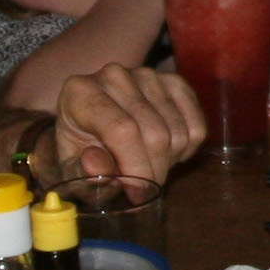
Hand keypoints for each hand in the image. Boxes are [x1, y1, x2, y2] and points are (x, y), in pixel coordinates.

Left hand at [51, 63, 207, 183]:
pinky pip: (197, 126)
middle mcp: (114, 75)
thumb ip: (81, 173)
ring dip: (169, 162)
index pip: (122, 130)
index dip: (135, 167)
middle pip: (155, 134)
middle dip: (154, 172)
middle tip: (144, 188)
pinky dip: (186, 150)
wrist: (93, 122)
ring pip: (178, 133)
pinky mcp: (174, 81)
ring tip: (149, 164)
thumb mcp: (72, 169)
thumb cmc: (82, 148)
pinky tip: (165, 151)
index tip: (137, 195)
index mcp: (81, 92)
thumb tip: (97, 165)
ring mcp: (148, 75)